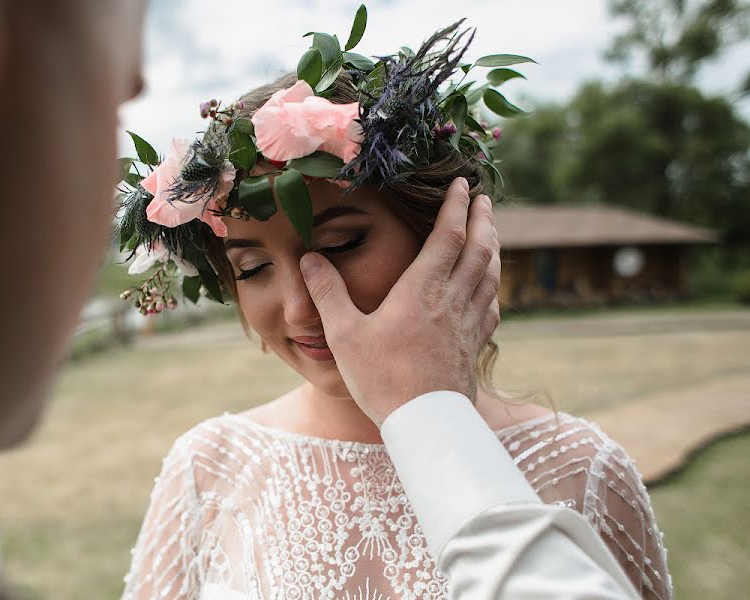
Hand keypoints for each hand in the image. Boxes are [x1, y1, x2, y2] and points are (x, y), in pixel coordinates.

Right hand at [299, 177, 500, 425]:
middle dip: (482, 219)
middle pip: (478, 249)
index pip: (447, 236)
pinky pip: (491, 305)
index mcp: (422, 290)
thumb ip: (327, 293)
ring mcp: (468, 323)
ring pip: (490, 274)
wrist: (424, 424)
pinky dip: (493, 285)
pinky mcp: (474, 344)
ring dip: (492, 247)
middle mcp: (452, 300)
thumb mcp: (344, 334)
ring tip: (490, 232)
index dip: (457, 206)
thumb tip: (309, 258)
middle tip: (483, 198)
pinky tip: (489, 287)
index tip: (462, 184)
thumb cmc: (382, 379)